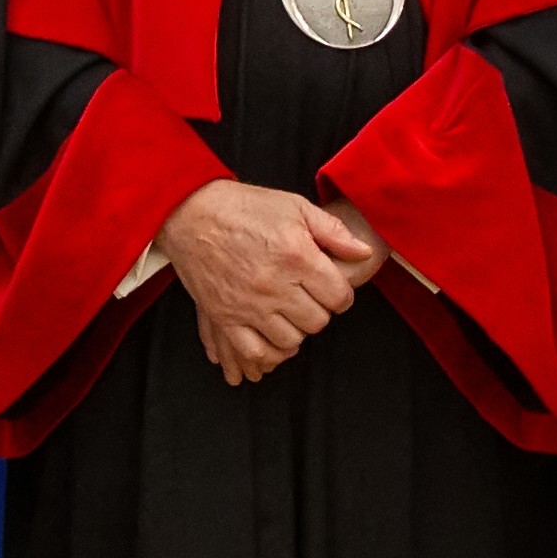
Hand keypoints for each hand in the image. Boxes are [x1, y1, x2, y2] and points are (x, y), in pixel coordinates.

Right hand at [159, 178, 376, 387]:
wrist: (191, 213)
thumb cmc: (245, 207)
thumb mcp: (295, 207)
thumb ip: (333, 232)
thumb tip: (365, 252)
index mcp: (296, 256)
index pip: (339, 297)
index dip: (341, 295)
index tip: (332, 289)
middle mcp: (274, 284)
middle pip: (317, 321)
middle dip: (319, 310)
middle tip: (309, 298)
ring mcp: (248, 305)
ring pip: (291, 340)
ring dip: (296, 330)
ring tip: (290, 313)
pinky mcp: (225, 317)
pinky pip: (256, 351)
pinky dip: (270, 350)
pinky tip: (273, 336)